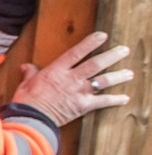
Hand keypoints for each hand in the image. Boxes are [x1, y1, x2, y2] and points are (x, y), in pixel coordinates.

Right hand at [13, 31, 133, 125]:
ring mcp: (79, 92)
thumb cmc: (26, 102)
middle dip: (111, 56)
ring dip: (118, 76)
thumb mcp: (26, 84)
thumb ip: (30, 73)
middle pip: (95, 64)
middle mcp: (71, 78)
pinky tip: (124, 98)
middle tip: (124, 50)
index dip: (90, 43)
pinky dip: (115, 100)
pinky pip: (102, 102)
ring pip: (103, 81)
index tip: (102, 36)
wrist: (31, 118)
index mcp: (56, 71)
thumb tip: (26, 66)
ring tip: (129, 73)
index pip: (76, 53)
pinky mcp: (83, 105)